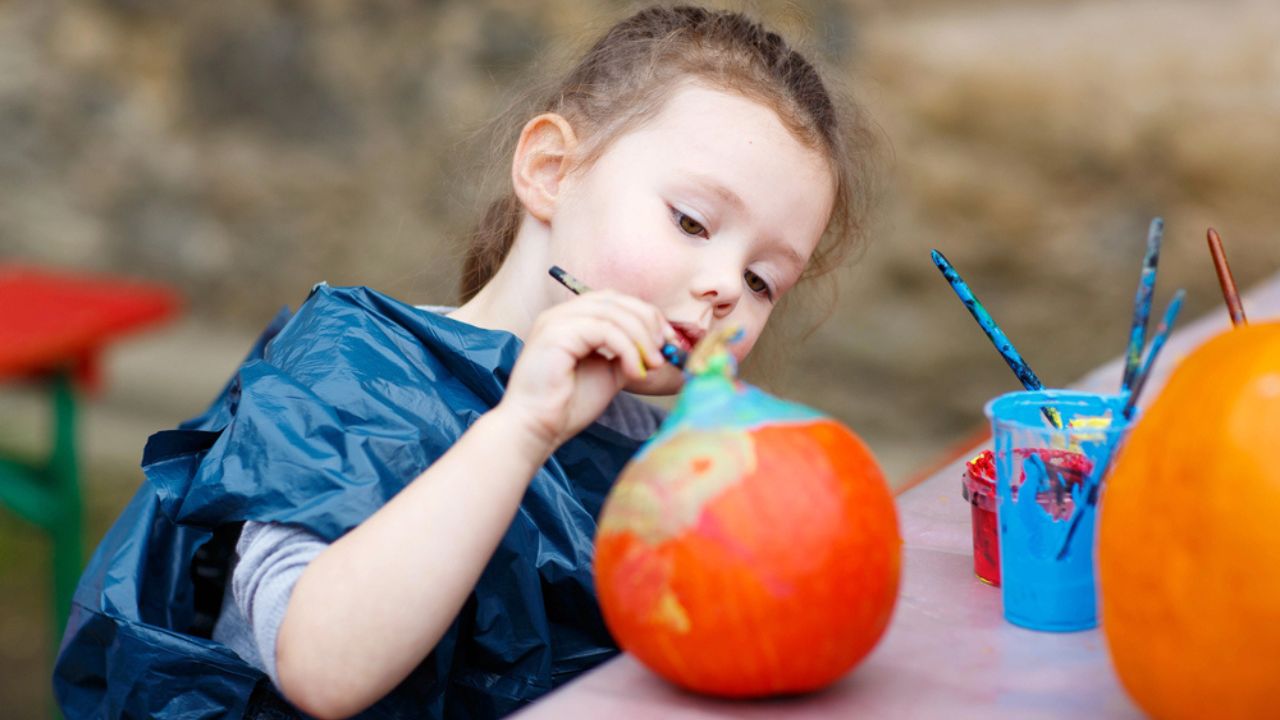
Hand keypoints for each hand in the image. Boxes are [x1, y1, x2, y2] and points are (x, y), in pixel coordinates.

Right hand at [499, 290, 671, 453]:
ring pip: (612, 312)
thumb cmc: (567, 406)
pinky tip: (634, 373)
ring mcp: (555, 321)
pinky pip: (603, 330)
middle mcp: (560, 314)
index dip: (646, 315)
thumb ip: (627, 353)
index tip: (667, 341)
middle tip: (663, 352)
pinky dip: (627, 349)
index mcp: (571, 319)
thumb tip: (658, 346)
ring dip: (641, 338)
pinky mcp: (555, 333)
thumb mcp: (608, 373)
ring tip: (653, 365)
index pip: (615, 300)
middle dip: (648, 322)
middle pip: (616, 300)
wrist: (536, 429)